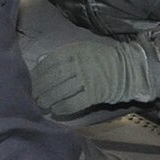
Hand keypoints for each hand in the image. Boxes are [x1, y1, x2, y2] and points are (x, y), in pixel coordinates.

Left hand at [29, 38, 159, 118]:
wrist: (128, 69)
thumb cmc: (102, 59)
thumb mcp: (82, 49)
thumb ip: (62, 55)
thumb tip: (41, 60)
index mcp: (75, 51)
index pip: (50, 62)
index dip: (39, 73)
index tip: (30, 81)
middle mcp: (79, 64)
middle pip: (54, 78)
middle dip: (41, 88)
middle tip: (33, 96)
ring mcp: (87, 79)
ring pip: (62, 91)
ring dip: (49, 99)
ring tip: (41, 104)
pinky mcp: (94, 93)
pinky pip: (74, 102)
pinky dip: (63, 107)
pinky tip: (55, 110)